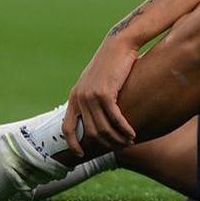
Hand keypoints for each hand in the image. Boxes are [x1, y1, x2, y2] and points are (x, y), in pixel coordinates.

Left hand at [62, 37, 137, 156]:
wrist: (118, 45)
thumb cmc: (110, 64)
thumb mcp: (95, 82)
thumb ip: (92, 99)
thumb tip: (97, 120)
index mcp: (74, 97)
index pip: (67, 128)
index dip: (72, 144)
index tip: (80, 155)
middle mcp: (80, 98)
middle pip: (90, 132)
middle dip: (106, 144)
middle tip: (120, 147)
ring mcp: (91, 96)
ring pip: (103, 128)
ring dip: (117, 139)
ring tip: (129, 141)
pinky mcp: (105, 92)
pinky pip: (114, 118)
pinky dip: (123, 129)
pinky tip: (132, 133)